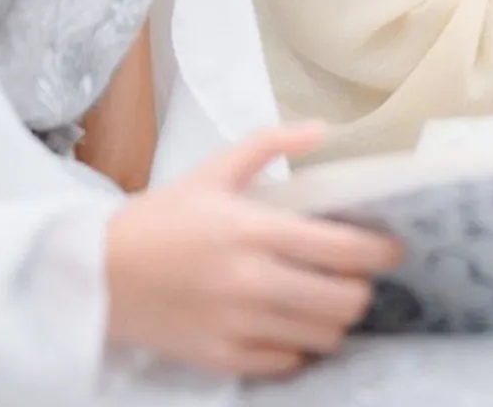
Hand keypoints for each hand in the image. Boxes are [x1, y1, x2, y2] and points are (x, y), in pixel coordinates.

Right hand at [105, 125, 402, 378]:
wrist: (99, 274)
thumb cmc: (163, 218)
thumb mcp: (216, 170)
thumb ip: (272, 144)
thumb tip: (322, 129)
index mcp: (254, 229)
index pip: (341, 249)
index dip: (380, 252)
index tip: (393, 248)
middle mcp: (251, 282)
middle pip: (342, 300)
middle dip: (362, 288)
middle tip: (359, 276)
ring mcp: (237, 326)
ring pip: (321, 335)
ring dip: (335, 318)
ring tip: (330, 300)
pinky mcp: (221, 358)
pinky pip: (286, 362)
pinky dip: (299, 345)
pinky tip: (293, 324)